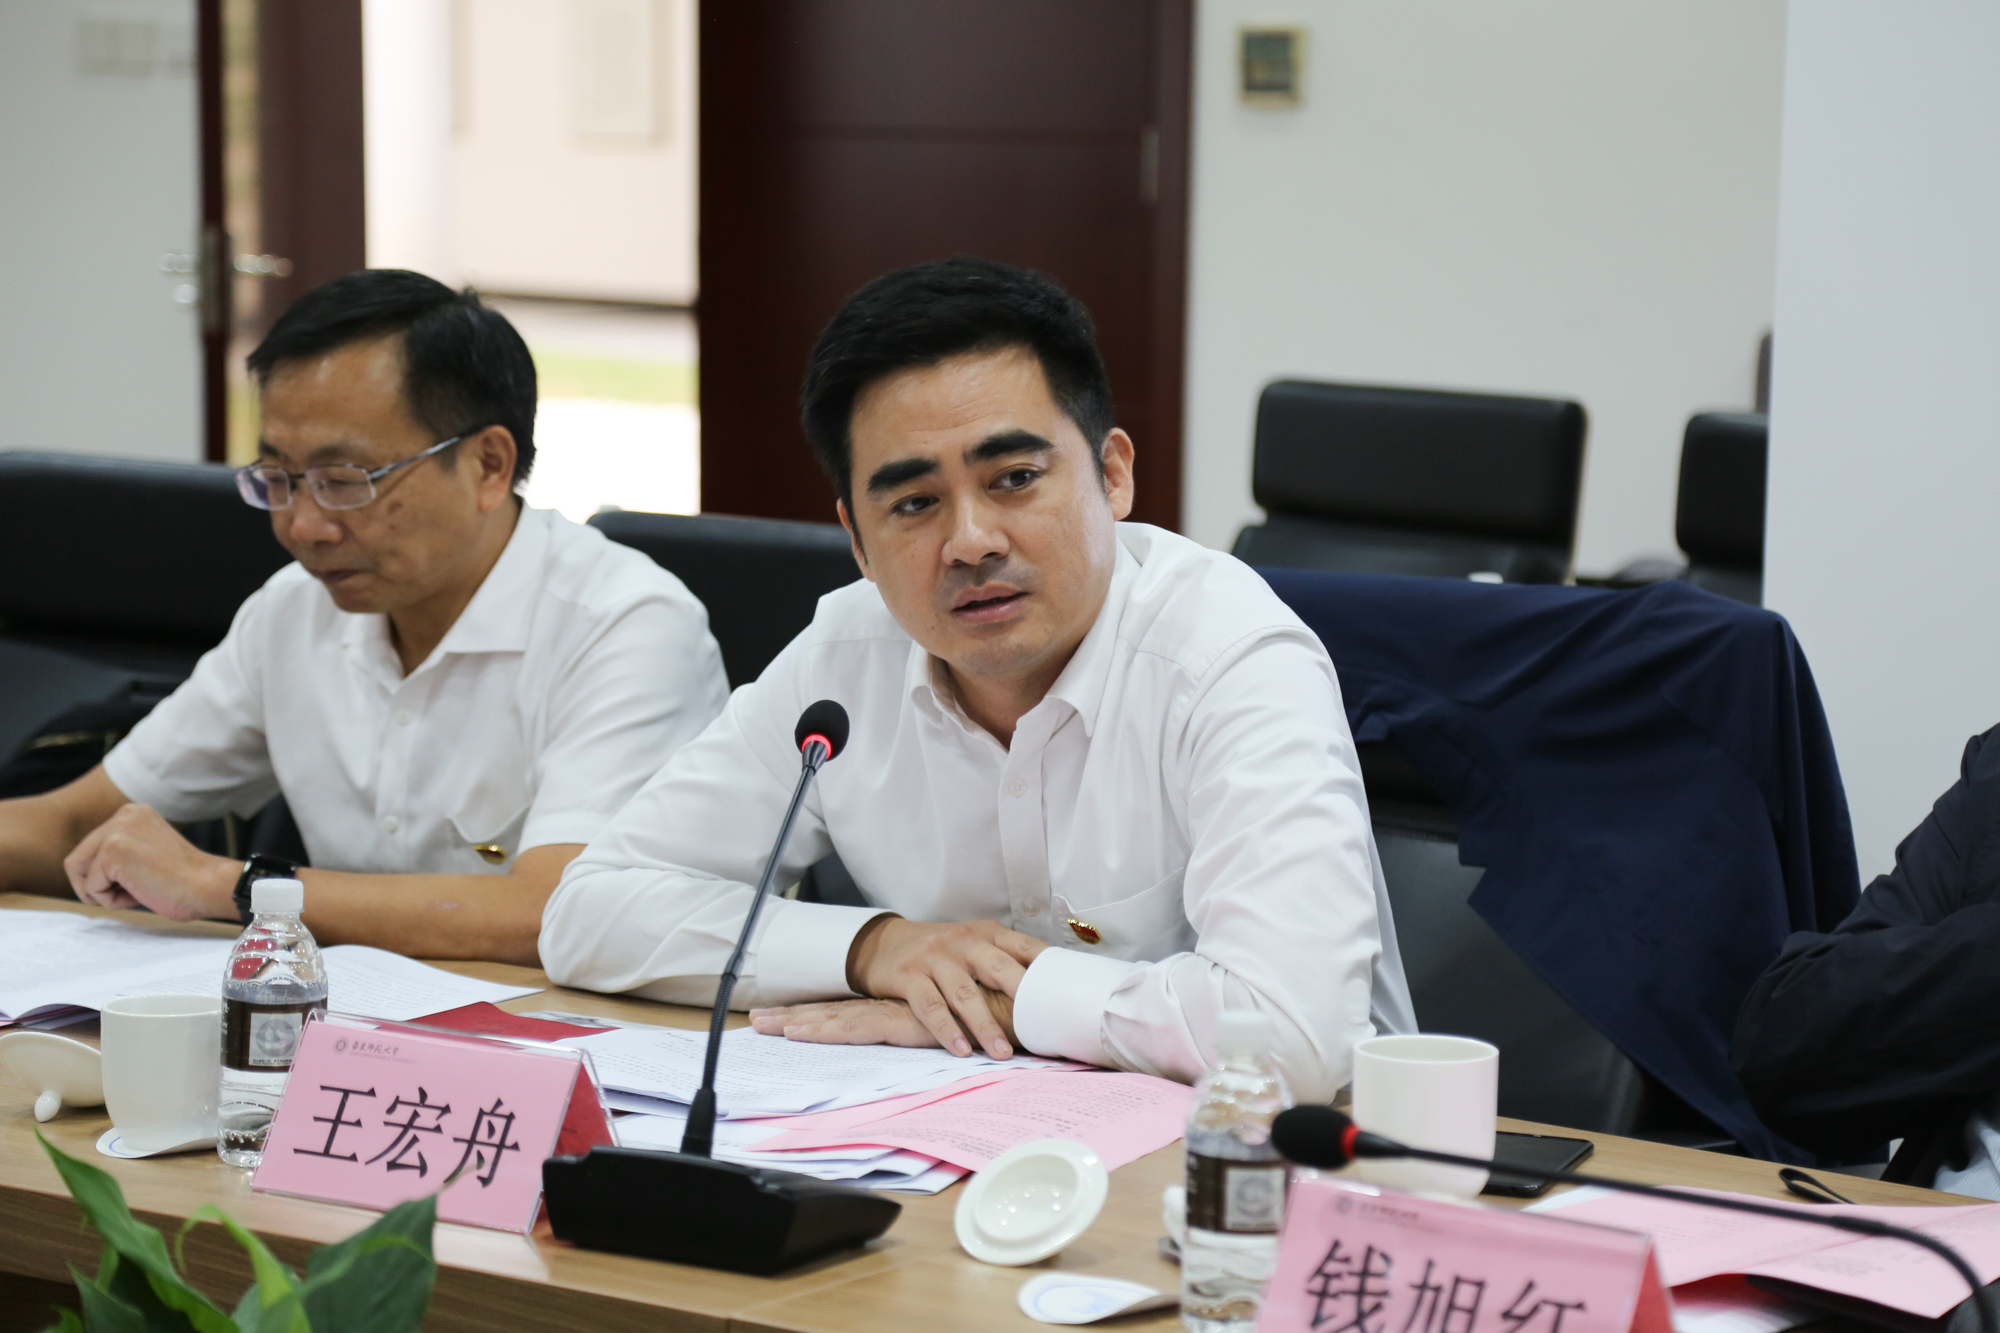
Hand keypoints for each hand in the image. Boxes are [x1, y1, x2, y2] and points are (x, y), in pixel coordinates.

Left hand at [64, 804, 237, 920]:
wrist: (209, 887)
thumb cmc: (184, 881)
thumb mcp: (147, 853)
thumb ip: (120, 852)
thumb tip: (84, 873)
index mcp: (133, 813)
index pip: (90, 850)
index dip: (108, 876)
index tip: (143, 878)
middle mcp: (123, 815)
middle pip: (77, 861)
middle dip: (99, 885)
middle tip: (135, 890)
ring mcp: (117, 831)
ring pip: (79, 873)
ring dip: (103, 892)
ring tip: (136, 891)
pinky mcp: (113, 851)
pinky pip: (91, 888)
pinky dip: (112, 901)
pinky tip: (141, 893)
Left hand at [750, 991, 1019, 1051]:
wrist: (1026, 1004)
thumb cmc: (1004, 1014)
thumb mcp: (969, 1026)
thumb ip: (953, 1028)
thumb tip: (949, 1043)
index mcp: (907, 1005)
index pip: (856, 1008)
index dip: (822, 1012)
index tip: (788, 1015)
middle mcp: (897, 1003)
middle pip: (838, 1009)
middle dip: (797, 1013)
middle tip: (757, 1020)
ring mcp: (899, 1010)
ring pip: (840, 1016)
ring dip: (800, 1020)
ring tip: (764, 1025)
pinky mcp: (906, 1021)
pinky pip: (858, 1027)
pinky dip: (827, 1030)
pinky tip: (801, 1032)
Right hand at [844, 916, 1046, 1058]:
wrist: (883, 943)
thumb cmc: (941, 952)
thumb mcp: (973, 945)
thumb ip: (1005, 960)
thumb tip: (1050, 989)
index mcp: (986, 934)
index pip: (1023, 946)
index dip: (1046, 966)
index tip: (1067, 989)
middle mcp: (963, 942)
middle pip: (997, 967)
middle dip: (1021, 996)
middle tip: (1042, 1023)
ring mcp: (934, 958)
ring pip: (964, 993)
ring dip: (984, 1024)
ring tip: (1002, 1052)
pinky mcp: (908, 976)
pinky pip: (930, 1006)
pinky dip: (946, 1029)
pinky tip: (961, 1049)